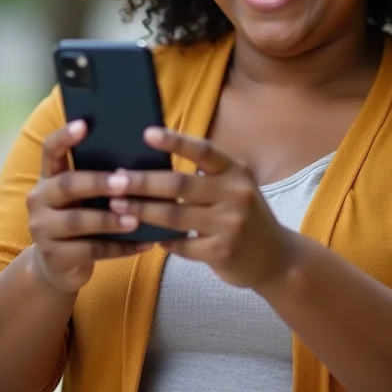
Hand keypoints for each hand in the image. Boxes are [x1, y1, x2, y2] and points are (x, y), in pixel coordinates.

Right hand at [25, 120, 151, 293]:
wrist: (57, 265)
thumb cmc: (82, 218)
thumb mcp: (84, 197)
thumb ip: (100, 177)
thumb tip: (145, 154)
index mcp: (49, 178)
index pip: (51, 150)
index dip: (65, 136)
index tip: (84, 124)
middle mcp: (39, 200)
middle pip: (67, 185)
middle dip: (98, 182)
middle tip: (124, 182)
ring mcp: (42, 230)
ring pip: (78, 222)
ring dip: (110, 220)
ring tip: (136, 219)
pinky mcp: (54, 257)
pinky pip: (91, 250)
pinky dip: (121, 247)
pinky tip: (145, 242)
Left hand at [107, 128, 298, 289]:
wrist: (277, 258)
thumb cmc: (246, 214)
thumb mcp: (236, 186)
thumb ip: (206, 175)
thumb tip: (155, 163)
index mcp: (237, 170)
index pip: (203, 150)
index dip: (175, 141)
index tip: (147, 133)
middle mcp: (236, 194)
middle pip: (180, 184)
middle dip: (143, 182)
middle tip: (114, 179)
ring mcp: (230, 224)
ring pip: (175, 216)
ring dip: (142, 211)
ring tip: (117, 206)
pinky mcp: (221, 252)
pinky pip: (181, 245)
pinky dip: (161, 240)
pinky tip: (145, 236)